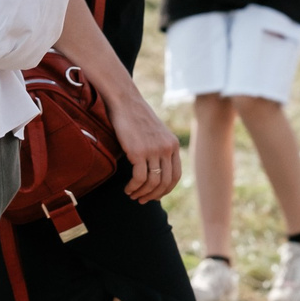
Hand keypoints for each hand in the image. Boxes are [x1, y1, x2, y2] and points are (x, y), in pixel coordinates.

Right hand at [104, 82, 183, 201]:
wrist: (124, 100)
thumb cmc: (136, 116)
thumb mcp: (155, 132)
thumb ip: (159, 148)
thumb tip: (156, 170)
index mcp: (173, 145)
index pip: (175, 176)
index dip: (165, 190)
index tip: (155, 195)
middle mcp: (166, 149)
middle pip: (165, 183)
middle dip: (153, 196)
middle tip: (142, 200)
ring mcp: (153, 150)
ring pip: (152, 183)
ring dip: (142, 193)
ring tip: (132, 194)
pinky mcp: (138, 152)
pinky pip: (139, 178)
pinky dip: (133, 187)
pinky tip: (127, 188)